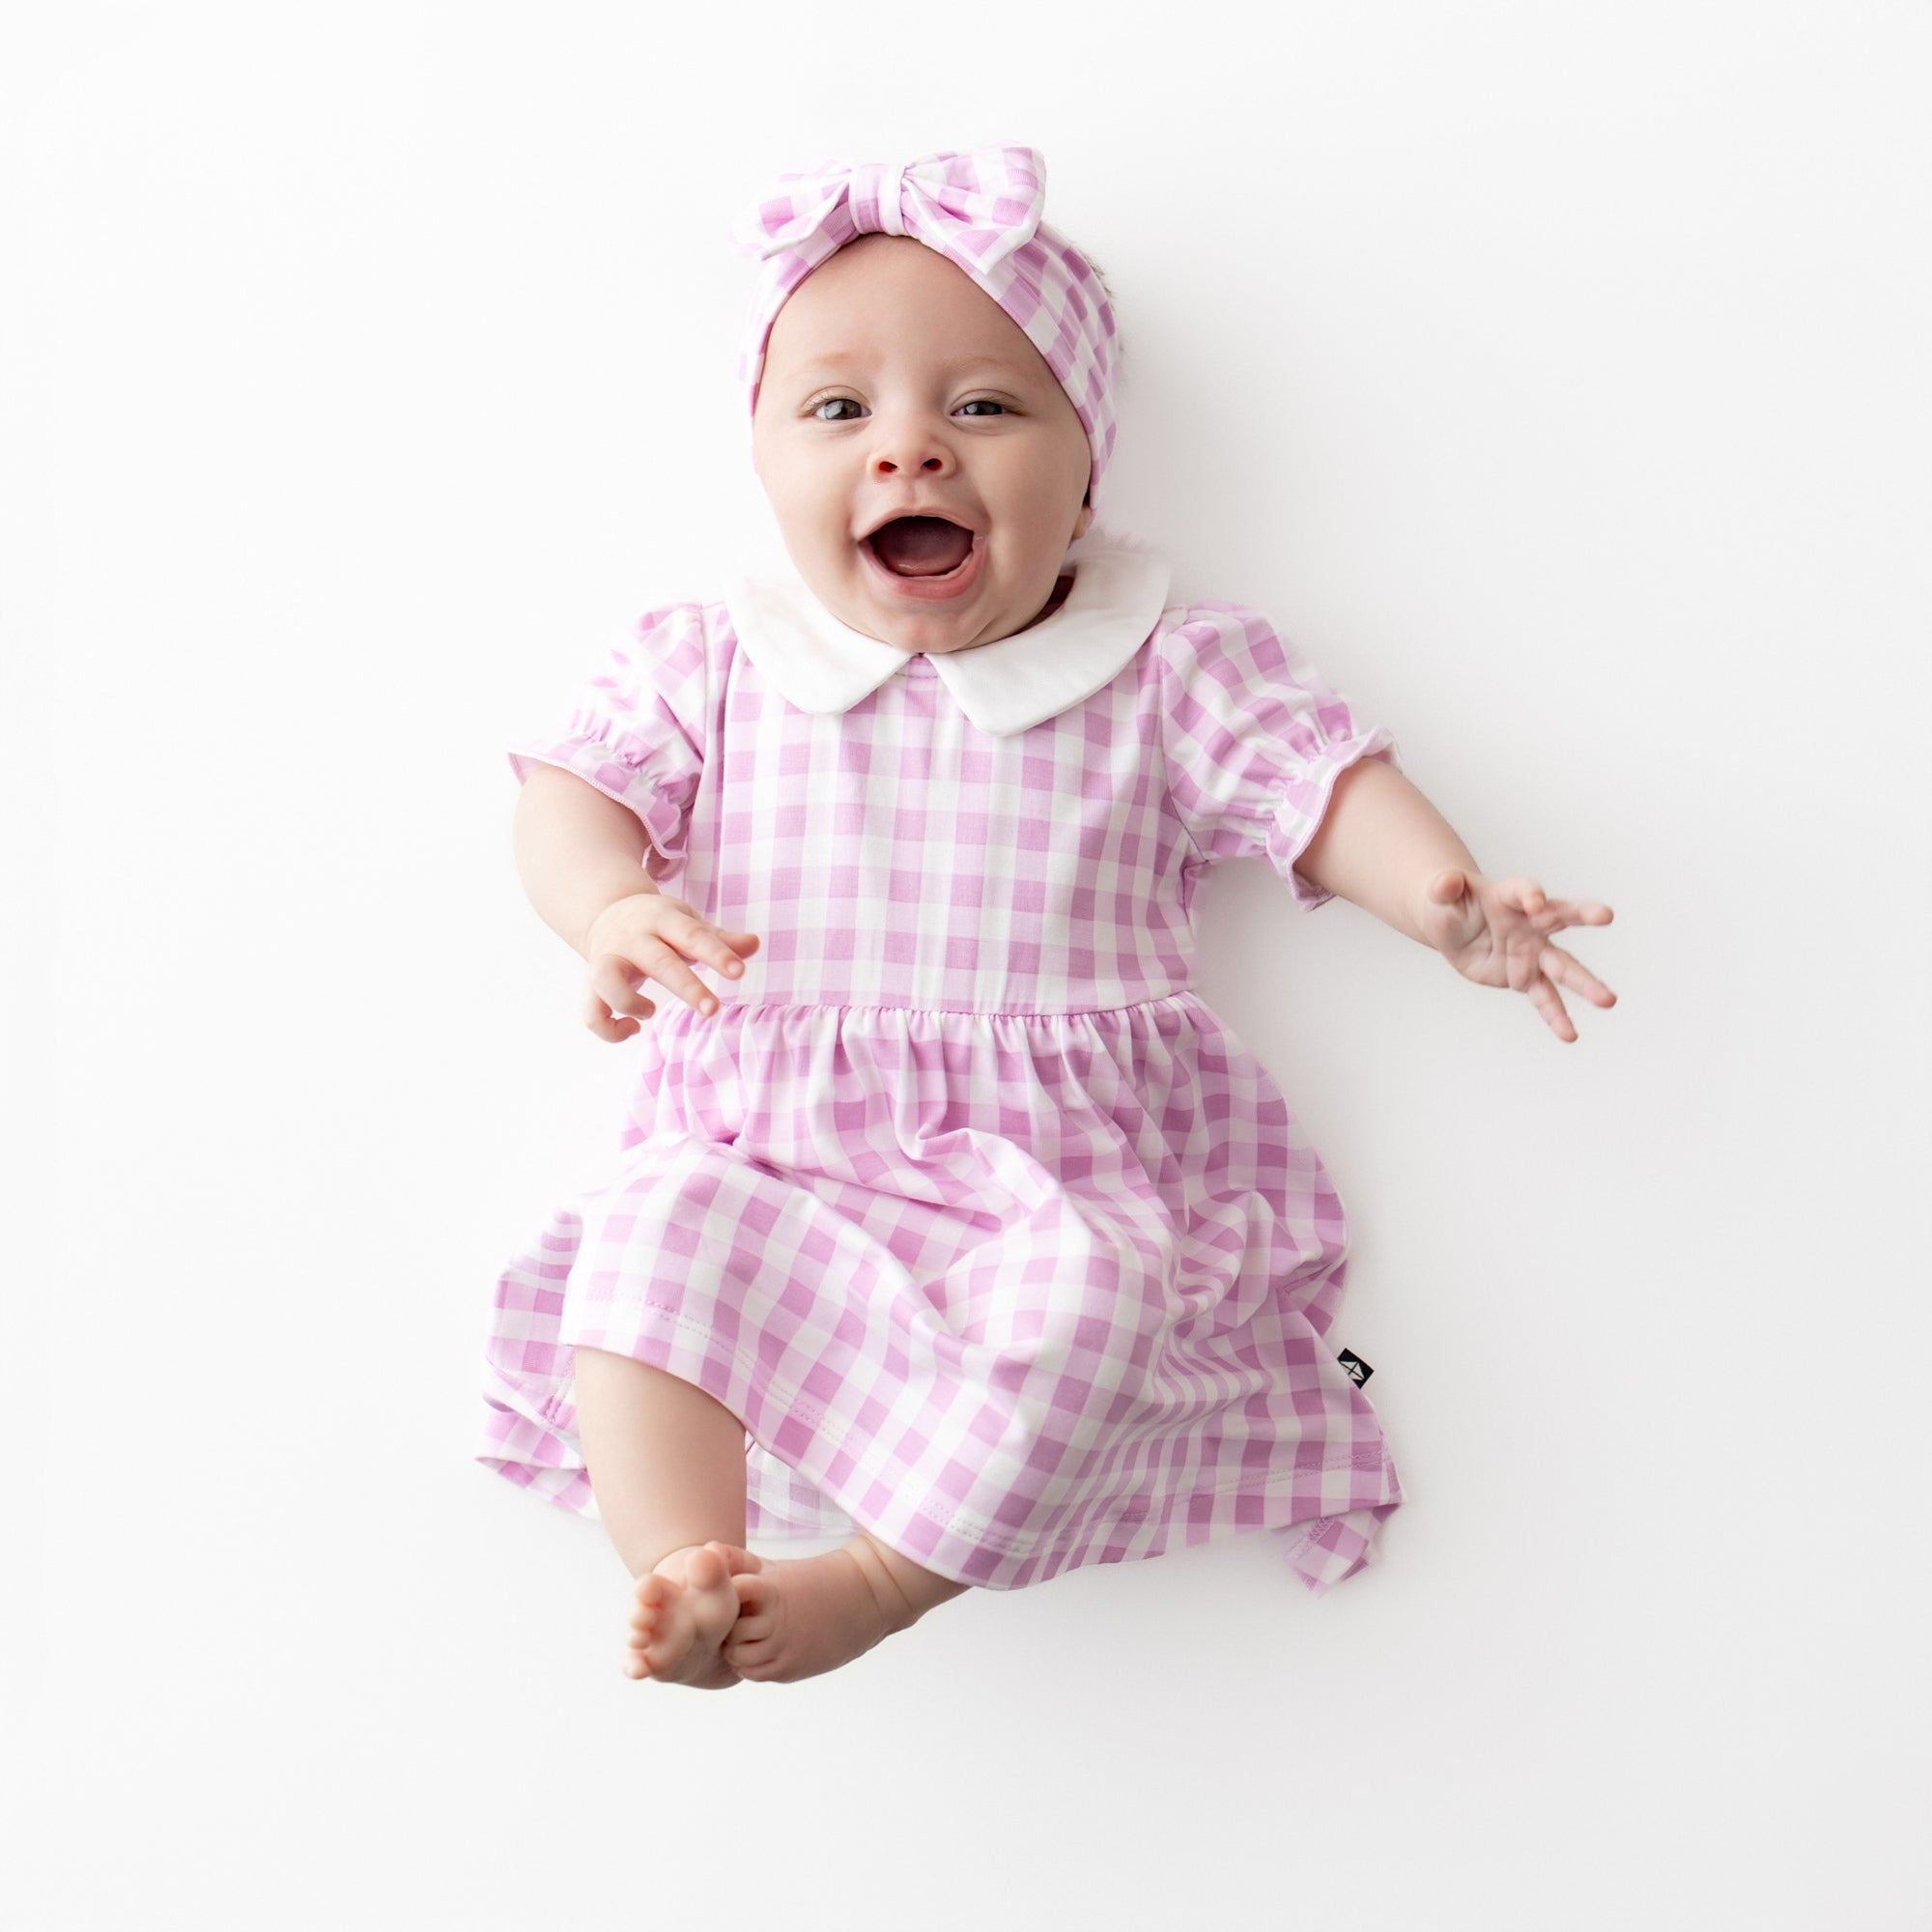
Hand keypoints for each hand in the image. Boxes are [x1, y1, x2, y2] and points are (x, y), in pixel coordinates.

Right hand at [580, 893, 760, 1042]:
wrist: (605, 913)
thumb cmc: (659, 925)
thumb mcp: (687, 923)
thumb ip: (719, 938)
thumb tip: (755, 944)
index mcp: (661, 920)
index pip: (692, 935)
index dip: (716, 953)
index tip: (738, 973)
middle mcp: (632, 939)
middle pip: (658, 961)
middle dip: (686, 986)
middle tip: (712, 1009)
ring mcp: (607, 960)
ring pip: (608, 983)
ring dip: (631, 1003)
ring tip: (652, 1011)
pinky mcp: (591, 984)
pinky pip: (591, 1013)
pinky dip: (609, 1030)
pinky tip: (632, 1029)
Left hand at [1419, 870, 1615, 1042]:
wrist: (1454, 928)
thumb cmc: (1449, 905)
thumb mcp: (1439, 894)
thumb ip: (1444, 887)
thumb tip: (1447, 881)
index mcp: (1508, 896)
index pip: (1523, 891)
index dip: (1530, 894)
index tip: (1535, 901)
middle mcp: (1529, 922)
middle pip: (1560, 917)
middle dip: (1583, 914)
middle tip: (1606, 914)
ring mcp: (1532, 951)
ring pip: (1562, 966)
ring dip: (1585, 982)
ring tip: (1608, 1000)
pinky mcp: (1526, 977)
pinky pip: (1543, 998)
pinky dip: (1556, 1017)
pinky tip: (1569, 1035)